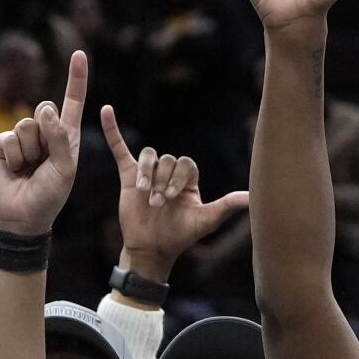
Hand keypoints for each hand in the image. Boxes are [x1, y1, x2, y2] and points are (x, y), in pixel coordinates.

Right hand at [0, 50, 87, 236]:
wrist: (22, 217)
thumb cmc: (49, 196)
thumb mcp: (65, 168)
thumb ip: (59, 137)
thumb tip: (45, 107)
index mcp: (67, 137)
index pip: (72, 102)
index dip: (76, 78)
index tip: (79, 54)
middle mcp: (45, 134)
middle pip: (45, 108)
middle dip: (47, 134)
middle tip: (44, 161)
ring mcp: (22, 138)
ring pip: (27, 124)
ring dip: (30, 150)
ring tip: (29, 169)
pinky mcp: (2, 145)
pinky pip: (9, 137)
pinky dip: (14, 156)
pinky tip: (14, 170)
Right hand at [100, 105, 247, 276]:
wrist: (152, 248)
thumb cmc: (180, 236)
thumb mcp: (206, 220)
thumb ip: (226, 206)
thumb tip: (251, 198)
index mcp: (188, 179)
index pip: (186, 164)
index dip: (179, 177)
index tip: (174, 197)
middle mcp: (169, 173)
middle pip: (167, 160)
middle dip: (163, 181)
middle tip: (158, 204)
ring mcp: (148, 172)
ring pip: (149, 156)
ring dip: (148, 173)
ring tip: (145, 194)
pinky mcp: (128, 175)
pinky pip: (120, 148)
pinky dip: (112, 130)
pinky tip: (106, 110)